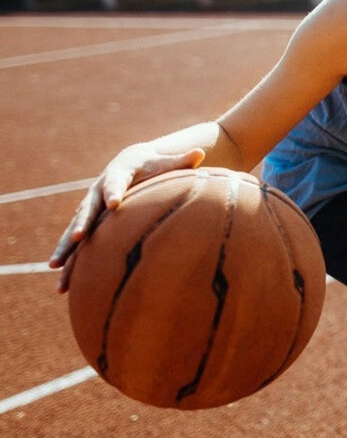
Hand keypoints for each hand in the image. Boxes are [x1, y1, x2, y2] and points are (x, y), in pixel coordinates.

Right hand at [48, 145, 205, 291]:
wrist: (130, 163)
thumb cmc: (154, 165)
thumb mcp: (166, 161)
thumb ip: (182, 160)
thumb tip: (200, 152)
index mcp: (117, 174)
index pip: (115, 182)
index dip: (115, 191)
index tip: (115, 203)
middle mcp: (97, 192)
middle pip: (88, 209)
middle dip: (83, 223)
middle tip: (80, 237)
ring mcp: (90, 209)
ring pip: (75, 230)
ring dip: (65, 248)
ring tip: (55, 267)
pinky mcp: (89, 224)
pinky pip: (76, 245)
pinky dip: (70, 262)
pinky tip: (64, 285)